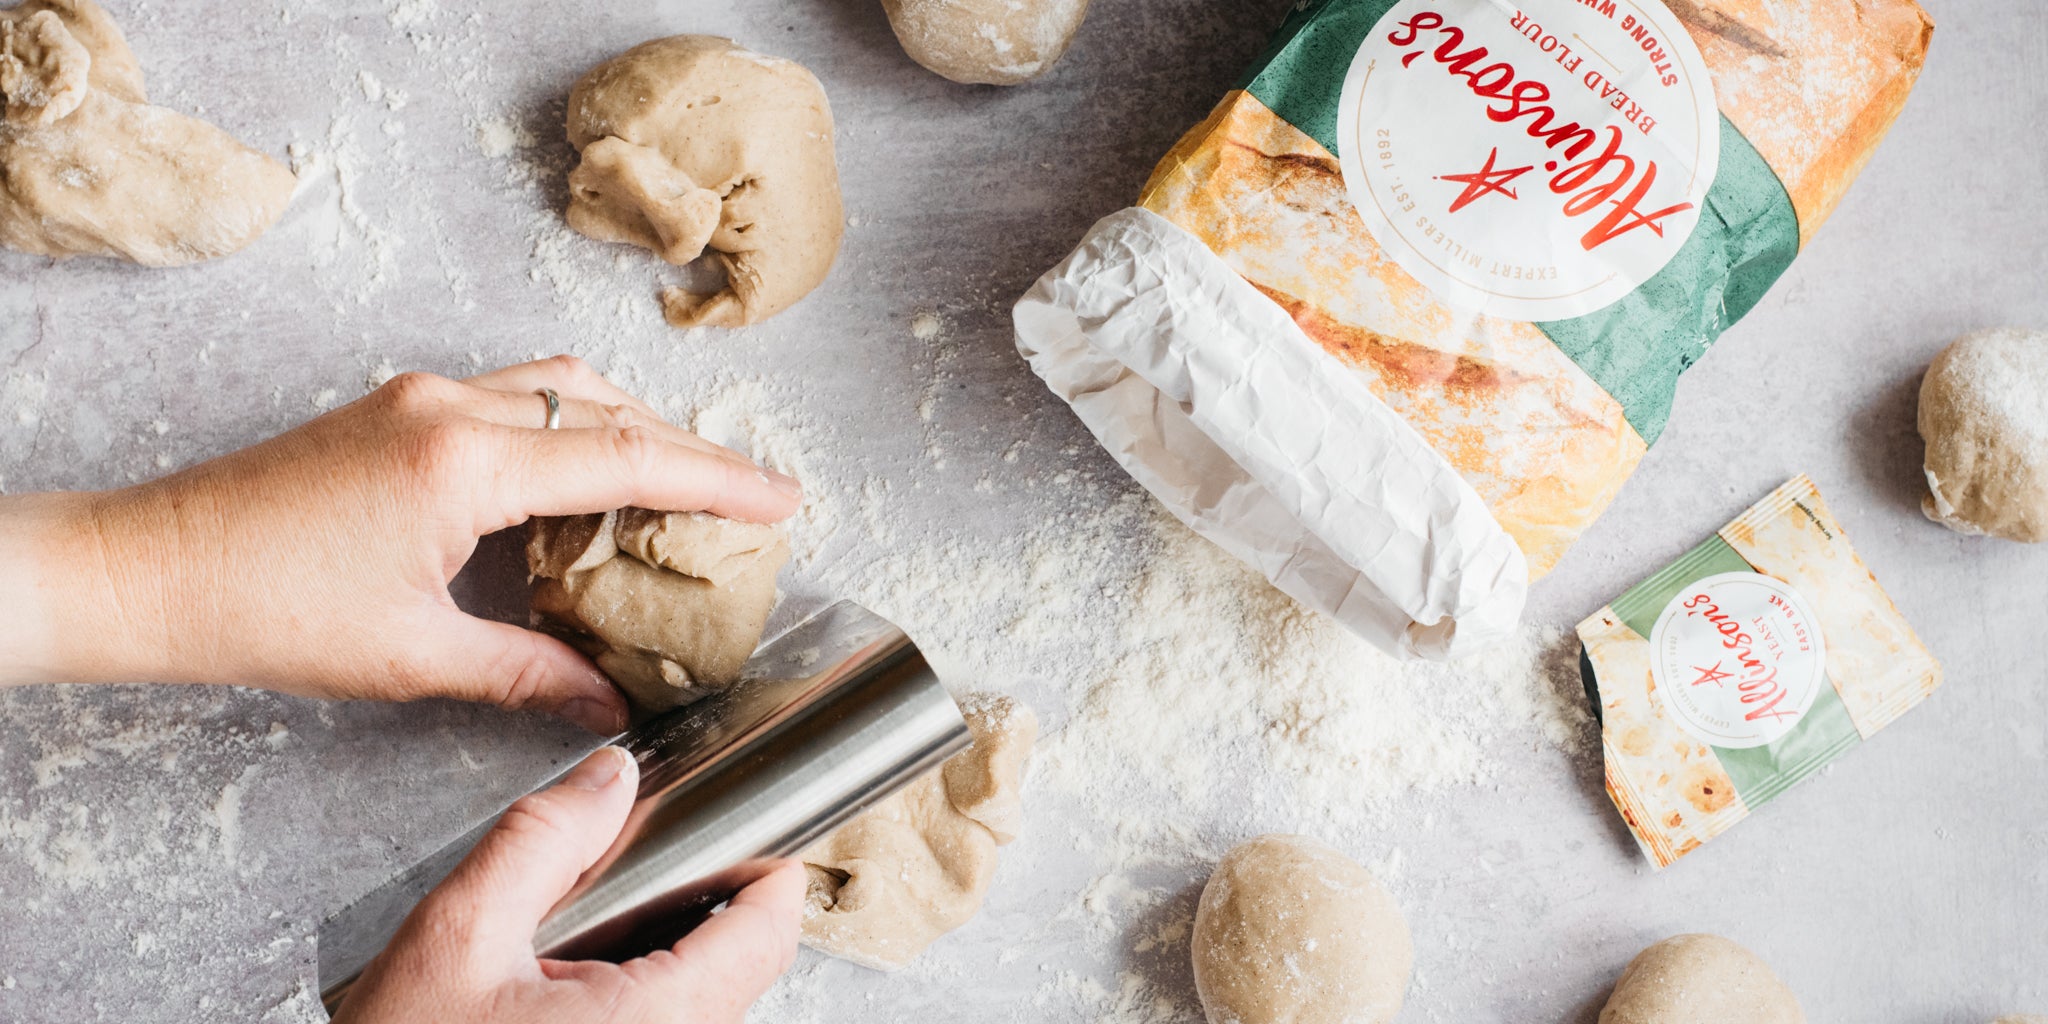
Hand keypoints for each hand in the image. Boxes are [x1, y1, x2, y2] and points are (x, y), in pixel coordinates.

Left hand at [0, 356, 799, 732]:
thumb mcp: (410, 655)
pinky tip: (583, 482)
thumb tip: (604, 700)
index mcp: (462, 459)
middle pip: (607, 407)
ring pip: (563, 388)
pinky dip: (572, 428)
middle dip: (687, 449)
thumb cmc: (262, 608)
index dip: (716, 478)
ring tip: (678, 487)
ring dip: (629, 428)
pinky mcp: (399, 408)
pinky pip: (516, 397)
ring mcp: (421, 397)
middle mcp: (449, 406)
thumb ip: (524, 671)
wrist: (150, 568)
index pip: (625, 457)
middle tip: (746, 501)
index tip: (782, 498)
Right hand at [334, 746, 805, 1023]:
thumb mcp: (458, 935)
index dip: (768, 869)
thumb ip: (542, 841)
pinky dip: (641, 985)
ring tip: (586, 929)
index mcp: (651, 1020)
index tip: (747, 828)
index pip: (767, 935)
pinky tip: (573, 974)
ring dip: (668, 947)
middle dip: (702, 900)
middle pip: (743, 963)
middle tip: (641, 865)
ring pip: (707, 996)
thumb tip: (610, 778)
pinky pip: (671, 1021)